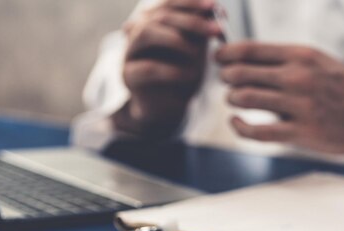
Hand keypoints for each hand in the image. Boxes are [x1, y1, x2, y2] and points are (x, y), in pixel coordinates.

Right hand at [113, 0, 220, 134]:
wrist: (168, 107)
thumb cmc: (183, 75)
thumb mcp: (196, 49)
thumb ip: (200, 30)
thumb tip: (215, 9)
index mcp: (153, 20)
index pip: (168, 3)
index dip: (191, 2)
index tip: (215, 7)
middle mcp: (137, 31)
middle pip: (159, 15)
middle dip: (190, 20)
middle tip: (215, 30)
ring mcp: (129, 52)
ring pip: (146, 33)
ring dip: (177, 39)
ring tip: (198, 53)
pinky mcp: (128, 75)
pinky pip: (148, 67)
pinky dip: (172, 70)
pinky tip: (190, 75)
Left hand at [216, 42, 343, 153]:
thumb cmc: (343, 89)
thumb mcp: (318, 62)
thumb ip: (284, 61)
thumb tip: (244, 60)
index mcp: (301, 56)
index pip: (250, 49)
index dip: (226, 54)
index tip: (218, 59)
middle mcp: (299, 77)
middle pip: (241, 73)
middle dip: (226, 78)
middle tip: (227, 83)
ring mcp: (299, 105)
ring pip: (245, 98)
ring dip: (231, 99)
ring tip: (233, 100)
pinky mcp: (300, 132)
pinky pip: (256, 131)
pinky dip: (239, 126)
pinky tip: (236, 122)